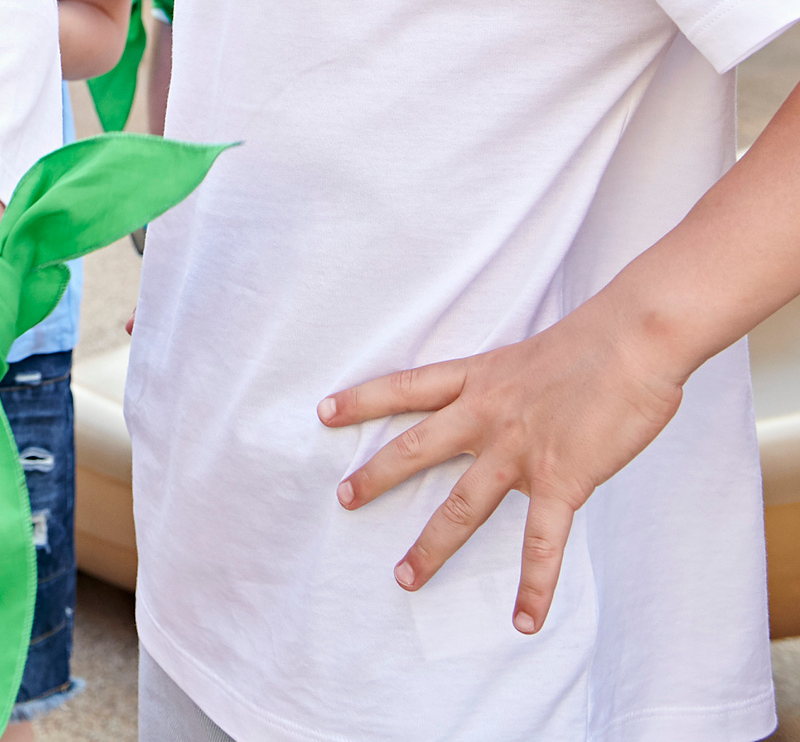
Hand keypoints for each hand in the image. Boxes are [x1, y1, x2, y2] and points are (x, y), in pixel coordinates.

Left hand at [321, 297, 687, 634]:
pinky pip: (542, 542)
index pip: (406, 388)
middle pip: (416, 449)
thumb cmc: (597, 341)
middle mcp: (486, 415)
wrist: (634, 338)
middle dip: (375, 476)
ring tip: (405, 578)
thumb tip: (519, 421)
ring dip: (432, 546)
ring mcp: (519, 450)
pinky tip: (524, 620)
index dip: (362, 399)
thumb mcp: (532, 358)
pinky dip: (535, 585)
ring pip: (462, 506)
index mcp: (478, 379)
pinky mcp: (561, 479)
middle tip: (343, 499)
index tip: (323, 411)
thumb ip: (514, 392)